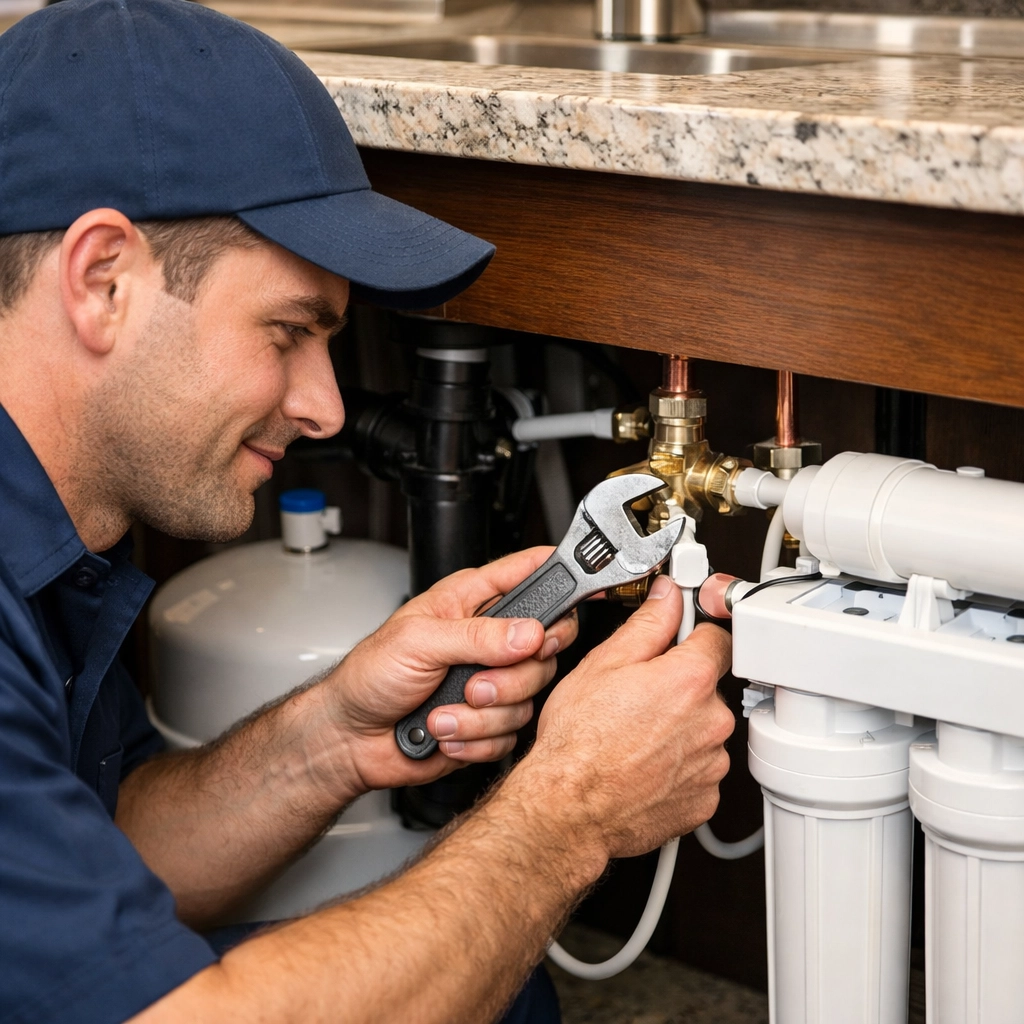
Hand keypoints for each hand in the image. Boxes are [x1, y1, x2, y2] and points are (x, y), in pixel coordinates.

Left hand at [319, 547, 578, 793]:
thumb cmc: (370, 676)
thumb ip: (477, 635)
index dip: (562, 573)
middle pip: (546, 647)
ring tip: (441, 712)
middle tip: (473, 684)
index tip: (589, 588)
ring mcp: (493, 681)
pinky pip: (511, 734)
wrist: (351, 738)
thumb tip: (528, 633)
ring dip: (480, 715)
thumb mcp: (417, 641)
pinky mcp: (490, 722)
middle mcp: (489, 639)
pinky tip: (445, 731)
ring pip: (530, 697)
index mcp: (471, 601)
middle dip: (511, 676)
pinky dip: (474, 739)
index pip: (530, 573)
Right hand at [522, 574, 733, 861]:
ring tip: (634, 736)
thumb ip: (648, 623)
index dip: (692, 634)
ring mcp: (711, 764)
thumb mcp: (604, 662)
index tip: (676, 639)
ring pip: (703, 731)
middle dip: (678, 687)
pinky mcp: (704, 799)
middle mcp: (712, 721)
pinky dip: (677, 767)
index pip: (716, 637)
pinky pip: (699, 771)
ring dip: (679, 729)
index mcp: (690, 679)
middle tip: (636, 696)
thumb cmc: (578, 741)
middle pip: (707, 688)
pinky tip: (642, 764)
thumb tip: (667, 597)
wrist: (568, 808)